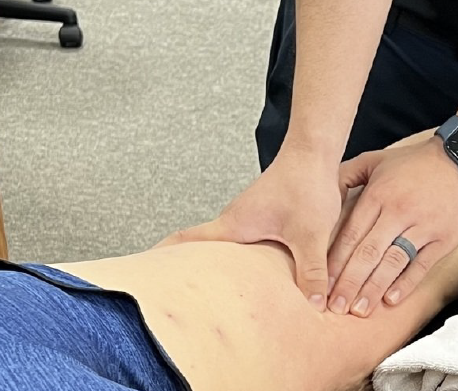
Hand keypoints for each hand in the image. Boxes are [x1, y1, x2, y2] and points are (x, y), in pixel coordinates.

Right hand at [156, 148, 343, 309]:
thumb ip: (311, 270)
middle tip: (175, 297)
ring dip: (216, 266)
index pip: (185, 240)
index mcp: (234, 224)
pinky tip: (252, 275)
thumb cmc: (305, 183)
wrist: (314, 152)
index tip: (143, 271)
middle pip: (199, 248)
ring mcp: (247, 218)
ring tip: (210, 295)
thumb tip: (313, 305)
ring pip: (224, 247)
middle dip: (187, 270)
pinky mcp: (262, 217)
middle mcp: (235, 221)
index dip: (162, 255)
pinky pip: (243, 242)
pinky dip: (239, 258)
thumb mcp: (310, 234)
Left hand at [326, 138, 457, 316]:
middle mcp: (398, 212)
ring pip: (392, 262)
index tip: (322, 283)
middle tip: (335, 306)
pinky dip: (406, 283)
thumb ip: (347, 174)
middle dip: (349, 282)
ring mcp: (422, 226)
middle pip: (368, 252)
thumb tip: (324, 194)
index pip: (351, 234)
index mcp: (378, 195)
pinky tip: (391, 300)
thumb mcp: (376, 159)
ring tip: (359, 310)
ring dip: (374, 288)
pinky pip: (422, 265)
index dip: (335, 261)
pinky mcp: (444, 238)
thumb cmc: (415, 162)